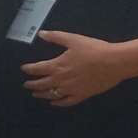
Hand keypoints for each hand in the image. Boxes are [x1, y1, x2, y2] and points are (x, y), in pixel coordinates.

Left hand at [21, 31, 137, 106]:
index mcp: (58, 65)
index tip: (24, 69)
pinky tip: (54, 103)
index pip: (38, 69)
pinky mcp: (81, 95)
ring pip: (51, 95)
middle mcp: (61, 80)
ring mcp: (71, 90)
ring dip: (42, 94)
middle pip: (42, 84)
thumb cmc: (94, 49)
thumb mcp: (73, 39)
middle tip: (26, 84)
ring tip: (36, 94)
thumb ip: (56, 37)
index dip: (29, 69)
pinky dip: (58, 103)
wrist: (113, 62)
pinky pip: (66, 102)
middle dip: (32, 84)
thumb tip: (41, 34)